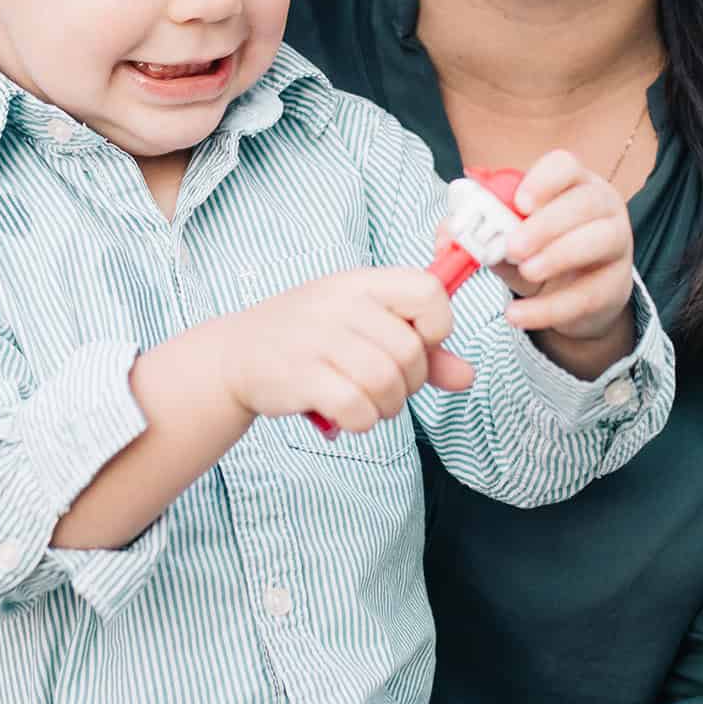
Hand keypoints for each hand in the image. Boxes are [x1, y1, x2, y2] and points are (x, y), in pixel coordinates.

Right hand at [223, 267, 473, 434]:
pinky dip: (361, 421)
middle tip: (386, 386)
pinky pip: (357, 408)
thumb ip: (419, 349)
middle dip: (410, 382)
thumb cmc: (309, 339)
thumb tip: (466, 376)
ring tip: (367, 403)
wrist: (236, 355)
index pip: (428, 290)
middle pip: (412, 351)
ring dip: (387, 407)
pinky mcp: (301, 375)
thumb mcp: (362, 328)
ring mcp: (319, 338)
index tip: (417, 344)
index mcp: (361, 282)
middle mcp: (341, 304)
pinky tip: (346, 415)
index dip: (437, 326)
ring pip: (388, 383)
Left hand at [435, 151, 634, 376]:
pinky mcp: (617, 285)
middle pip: (584, 203)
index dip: (543, 180)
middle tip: (512, 247)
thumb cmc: (536, 251)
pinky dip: (549, 308)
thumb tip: (448, 233)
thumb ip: (476, 230)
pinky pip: (588, 295)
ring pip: (598, 241)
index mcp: (571, 182)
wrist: (570, 296)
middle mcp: (601, 205)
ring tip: (524, 272)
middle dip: (545, 224)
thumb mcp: (505, 237)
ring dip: (558, 256)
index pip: (565, 165)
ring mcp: (617, 243)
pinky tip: (518, 315)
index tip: (519, 203)